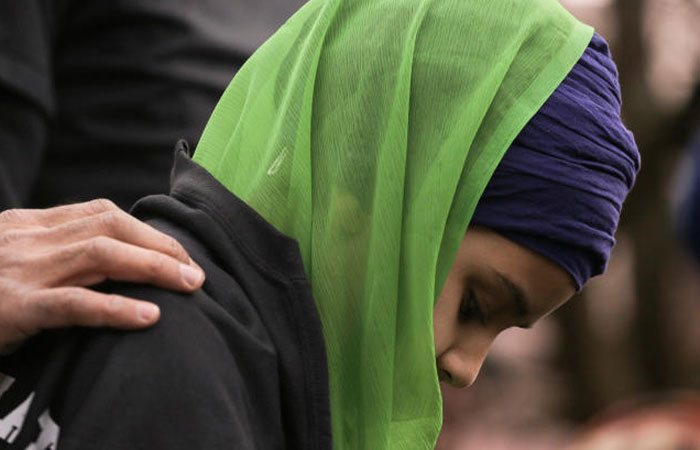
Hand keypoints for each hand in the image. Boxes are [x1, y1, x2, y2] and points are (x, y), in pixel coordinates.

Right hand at [0, 199, 204, 353]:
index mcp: (31, 224)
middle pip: (110, 227)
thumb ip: (56, 249)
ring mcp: (20, 269)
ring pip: (100, 255)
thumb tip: (116, 255)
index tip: (178, 251)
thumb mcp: (14, 255)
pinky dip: (116, 308)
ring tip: (189, 286)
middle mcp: (29, 238)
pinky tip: (149, 316)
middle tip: (195, 271)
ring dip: (153, 267)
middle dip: (160, 246)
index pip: (102, 213)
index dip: (147, 230)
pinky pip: (74, 303)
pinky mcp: (14, 306)